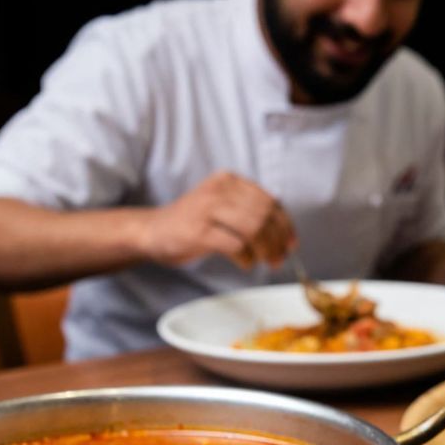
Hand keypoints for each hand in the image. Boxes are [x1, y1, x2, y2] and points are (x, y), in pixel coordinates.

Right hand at [140, 171, 296, 268]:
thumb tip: (285, 236)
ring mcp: (207, 209)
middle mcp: (219, 190)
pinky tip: (245, 263)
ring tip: (264, 262)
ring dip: (265, 250)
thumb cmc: (193, 223)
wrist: (152, 231)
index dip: (286, 225)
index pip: (270, 201)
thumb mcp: (223, 208)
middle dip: (278, 240)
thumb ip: (250, 214)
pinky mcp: (199, 231)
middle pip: (264, 215)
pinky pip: (236, 245)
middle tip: (279, 259)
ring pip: (254, 229)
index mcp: (229, 181)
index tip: (292, 243)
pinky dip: (246, 258)